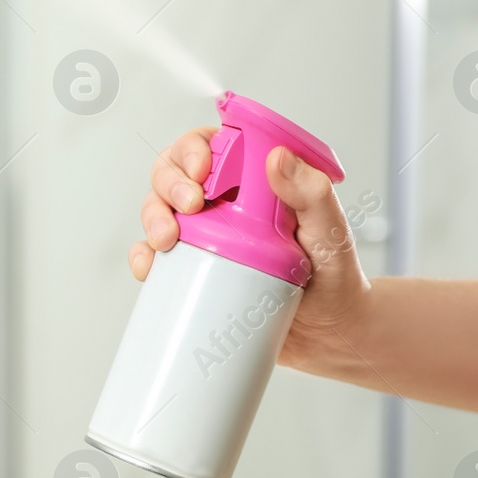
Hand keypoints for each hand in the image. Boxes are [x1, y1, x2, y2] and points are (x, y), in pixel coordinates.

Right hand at [127, 128, 370, 368]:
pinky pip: (154, 257)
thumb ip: (312, 193)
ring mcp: (203, 236)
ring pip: (157, 209)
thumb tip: (278, 158)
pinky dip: (143, 257)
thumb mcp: (330, 231)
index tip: (203, 169)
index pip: (212, 144)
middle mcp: (222, 202)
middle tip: (189, 204)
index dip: (195, 148)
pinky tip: (149, 266)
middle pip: (174, 172)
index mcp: (253, 180)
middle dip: (169, 182)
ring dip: (153, 217)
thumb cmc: (335, 276)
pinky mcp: (192, 270)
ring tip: (168, 240)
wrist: (328, 333)